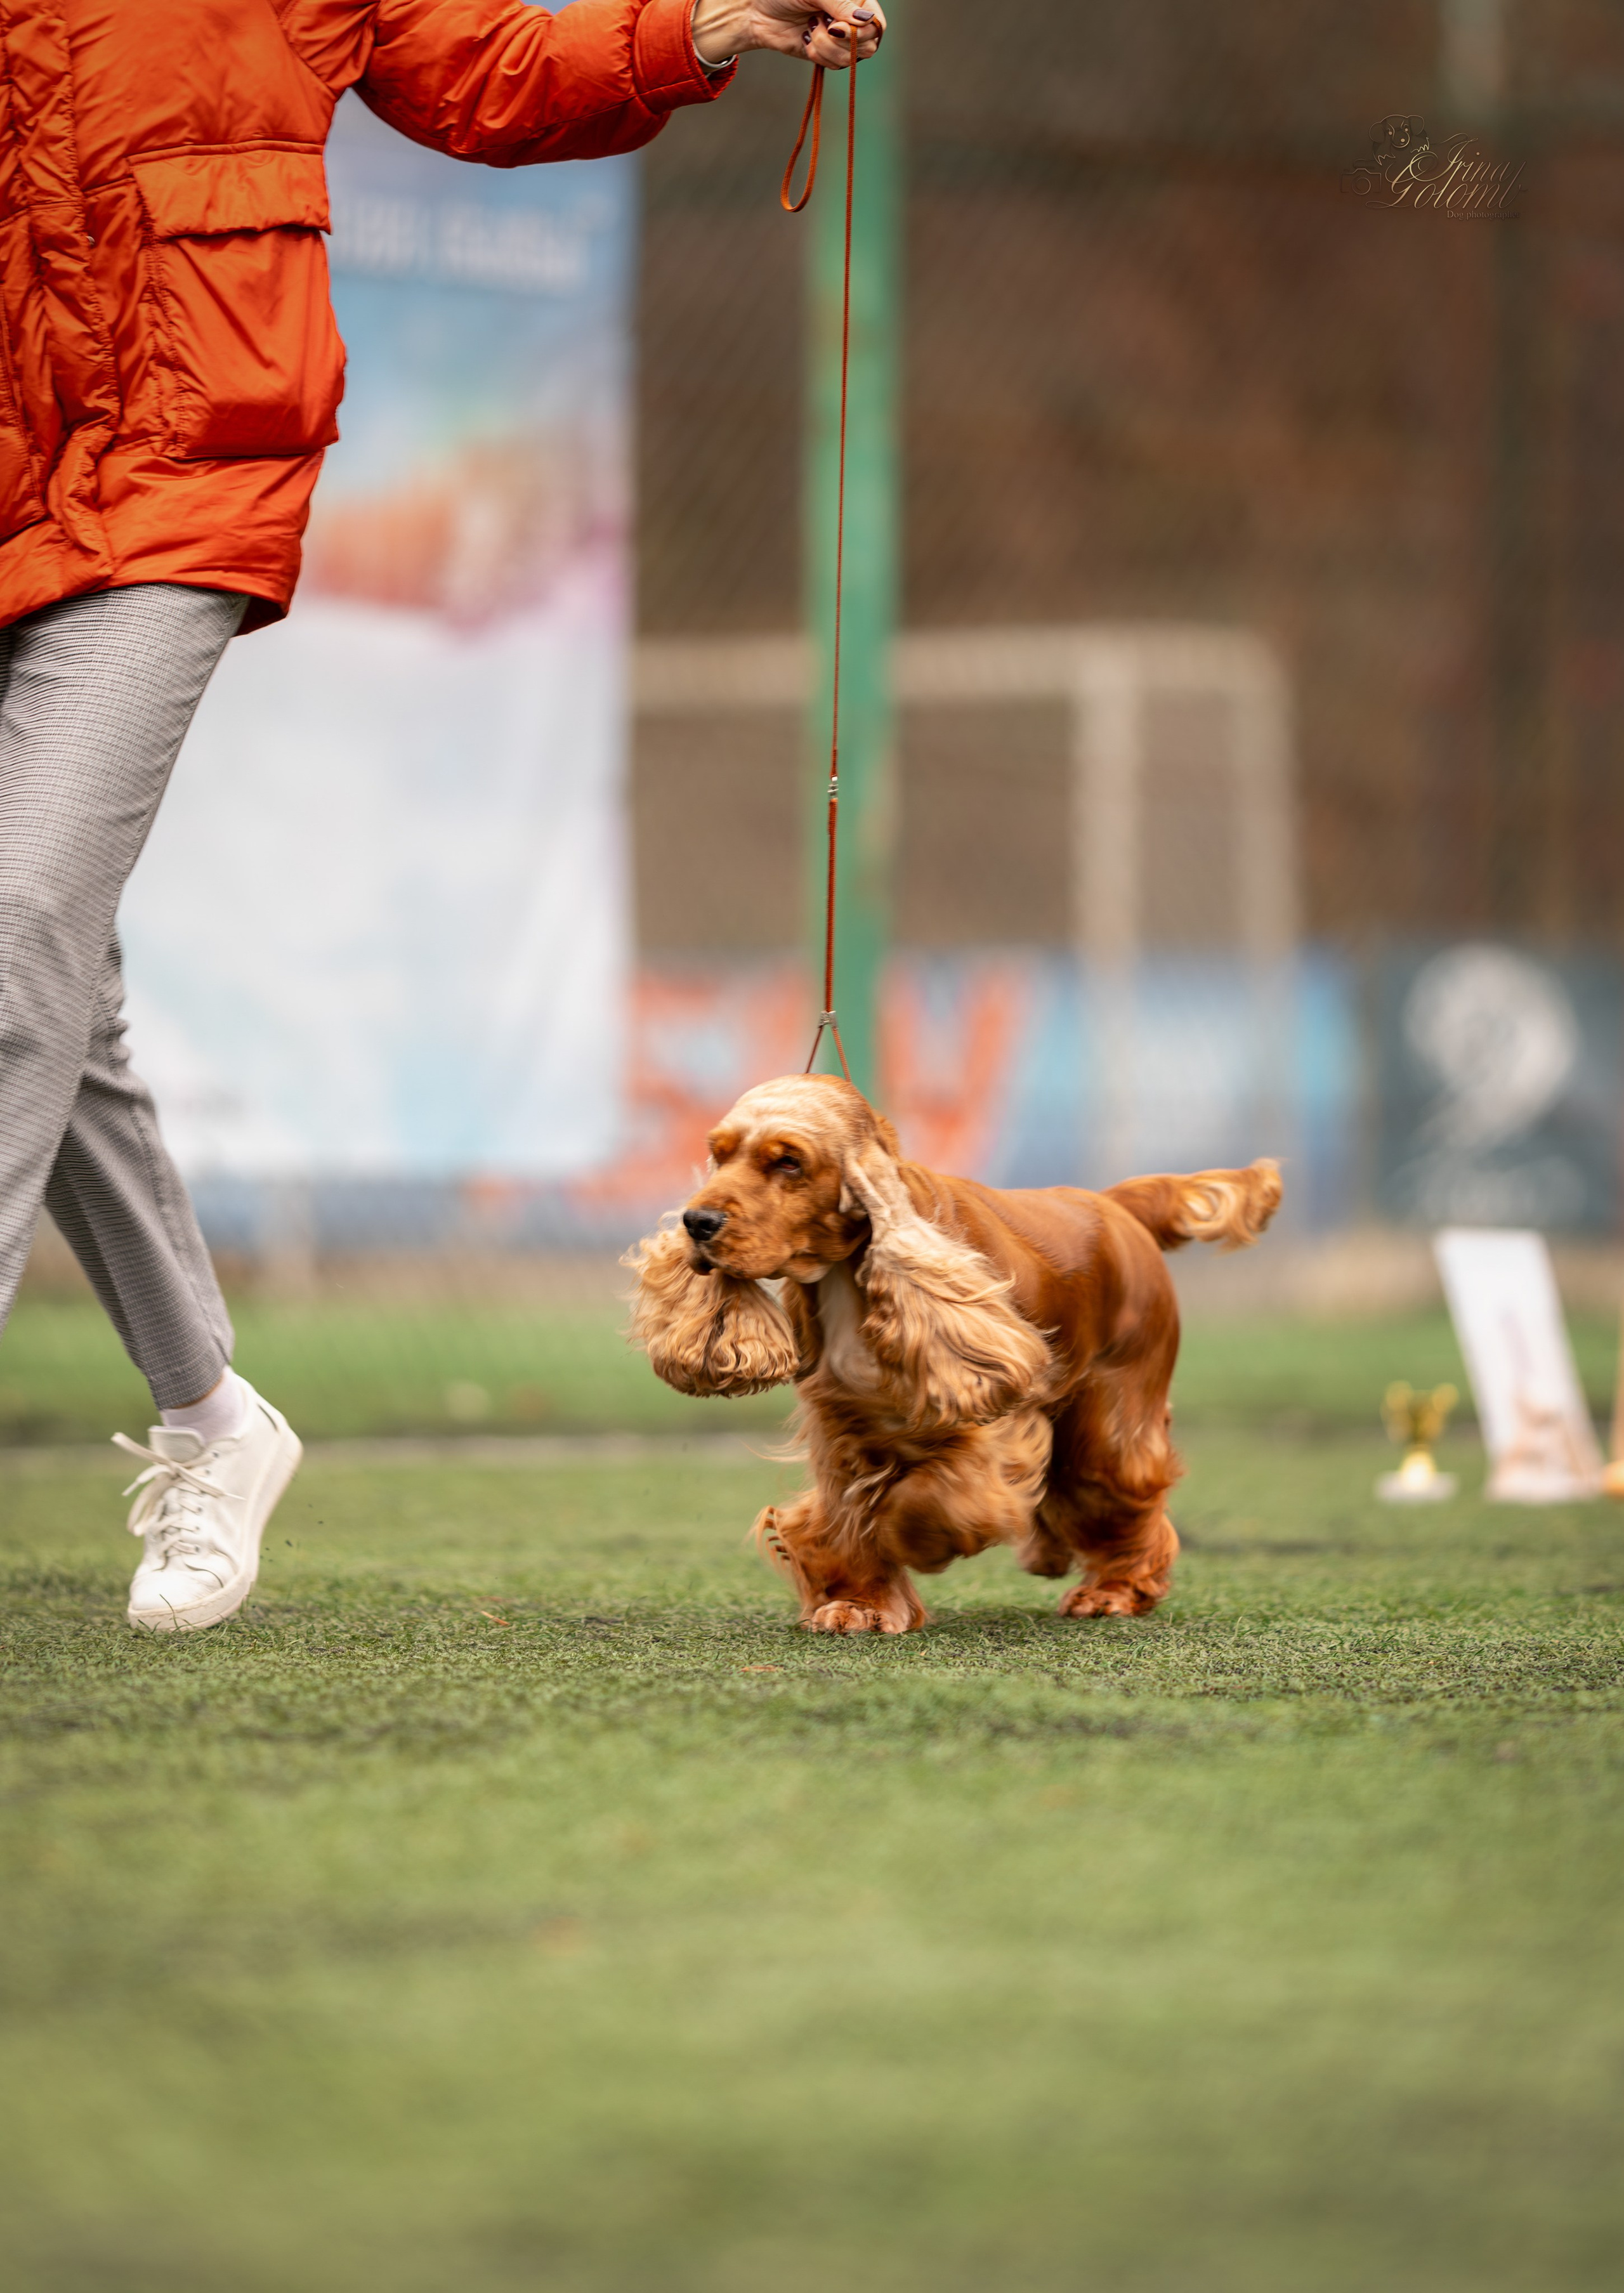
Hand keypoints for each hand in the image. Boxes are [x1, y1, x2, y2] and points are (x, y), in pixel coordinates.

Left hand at [690, 0, 885, 70]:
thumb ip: (842, 3)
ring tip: (810, 28)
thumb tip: (866, 20)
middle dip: (841, 40)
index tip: (836, 26)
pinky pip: (836, 66)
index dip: (861, 31)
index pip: (876, 23)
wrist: (759, 11)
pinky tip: (807, 40)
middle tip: (821, 24)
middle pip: (868, 45)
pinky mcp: (828, 54)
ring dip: (826, 47)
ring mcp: (842, 39)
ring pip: (851, 59)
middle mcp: (853, 20)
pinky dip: (819, 55)